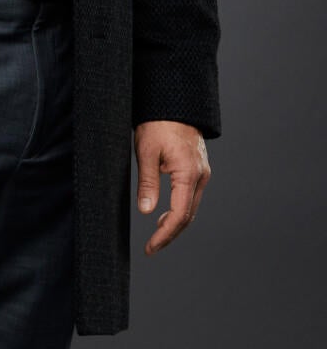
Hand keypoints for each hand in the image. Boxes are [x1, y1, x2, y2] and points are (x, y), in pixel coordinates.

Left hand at [134, 120, 210, 254]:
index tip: (151, 247)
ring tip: (156, 234)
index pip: (180, 215)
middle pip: (188, 215)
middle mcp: (201, 175)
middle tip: (152, 247)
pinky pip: (191, 195)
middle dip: (170, 233)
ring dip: (175, 222)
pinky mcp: (199, 167)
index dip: (165, 235)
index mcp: (189, 173)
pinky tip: (166, 212)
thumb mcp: (146, 151)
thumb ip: (148, 183)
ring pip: (191, 206)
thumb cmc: (157, 123)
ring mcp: (202, 171)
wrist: (173, 100)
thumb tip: (147, 212)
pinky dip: (180, 208)